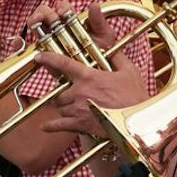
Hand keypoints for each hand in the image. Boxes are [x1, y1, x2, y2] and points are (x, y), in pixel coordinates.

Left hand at [32, 2, 151, 140]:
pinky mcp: (79, 125)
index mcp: (89, 76)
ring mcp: (77, 109)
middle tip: (71, 94)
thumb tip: (111, 49)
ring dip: (63, 106)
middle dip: (64, 93)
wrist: (136, 122)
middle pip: (60, 91)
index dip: (49, 58)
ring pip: (60, 107)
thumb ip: (117, 58)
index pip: (63, 63)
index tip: (40, 56)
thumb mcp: (130, 72)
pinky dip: (51, 126)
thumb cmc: (135, 97)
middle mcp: (79, 92)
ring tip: (71, 107)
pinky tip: (44, 127)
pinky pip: (59, 125)